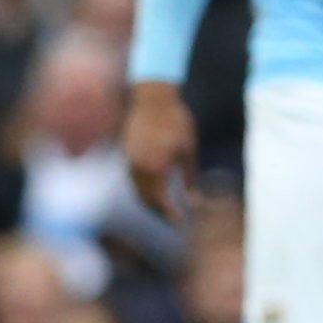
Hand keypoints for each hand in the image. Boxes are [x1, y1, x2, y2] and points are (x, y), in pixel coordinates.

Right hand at [125, 82, 196, 219]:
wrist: (152, 99)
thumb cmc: (176, 122)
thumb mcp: (188, 152)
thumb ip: (190, 180)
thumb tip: (196, 203)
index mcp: (152, 170)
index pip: (159, 203)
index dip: (170, 215)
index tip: (182, 223)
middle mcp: (136, 170)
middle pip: (145, 201)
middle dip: (160, 213)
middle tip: (175, 220)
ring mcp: (128, 163)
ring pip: (137, 191)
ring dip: (151, 202)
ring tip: (168, 209)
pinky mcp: (126, 156)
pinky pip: (133, 181)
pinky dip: (144, 190)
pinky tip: (157, 190)